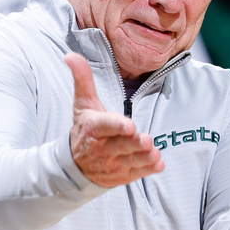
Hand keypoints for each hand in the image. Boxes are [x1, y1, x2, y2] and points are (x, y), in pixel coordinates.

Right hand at [65, 53, 163, 187]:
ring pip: (130, 160)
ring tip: (154, 153)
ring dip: (143, 157)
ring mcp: (112, 163)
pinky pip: (136, 173)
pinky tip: (158, 164)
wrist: (74, 166)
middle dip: (134, 143)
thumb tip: (71, 54)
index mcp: (92, 127)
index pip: (105, 125)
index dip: (116, 125)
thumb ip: (82, 79)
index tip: (129, 125)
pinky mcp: (121, 175)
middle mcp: (101, 147)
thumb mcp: (82, 103)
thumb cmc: (83, 128)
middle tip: (146, 140)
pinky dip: (147, 170)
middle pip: (121, 144)